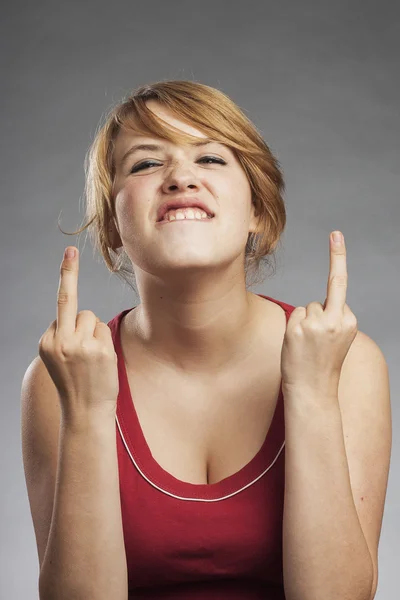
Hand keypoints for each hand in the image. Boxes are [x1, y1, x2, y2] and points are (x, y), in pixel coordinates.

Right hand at [38, 247, 118, 424]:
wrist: (86, 413)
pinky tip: (100, 361)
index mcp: (47, 343)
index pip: (59, 308)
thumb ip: (68, 336)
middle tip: (68, 251)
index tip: (67, 254)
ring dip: (94, 332)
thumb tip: (86, 318)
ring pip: (91, 317)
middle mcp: (59, 341)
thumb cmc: (77, 384)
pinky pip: (104, 330)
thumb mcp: (62, 359)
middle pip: (70, 301)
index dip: (66, 280)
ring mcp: (79, 345)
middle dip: (67, 272)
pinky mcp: (98, 350)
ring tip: (92, 358)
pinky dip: (104, 341)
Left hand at [280, 231, 357, 396]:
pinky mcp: (299, 327)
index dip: (337, 256)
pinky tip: (299, 345)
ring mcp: (316, 322)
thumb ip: (331, 319)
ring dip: (304, 324)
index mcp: (349, 321)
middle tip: (326, 287)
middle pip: (320, 299)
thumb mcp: (335, 339)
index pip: (340, 285)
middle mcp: (336, 318)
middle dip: (321, 301)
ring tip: (308, 346)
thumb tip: (314, 307)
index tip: (335, 234)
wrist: (313, 390)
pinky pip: (295, 315)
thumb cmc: (322, 364)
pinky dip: (294, 327)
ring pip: (306, 308)